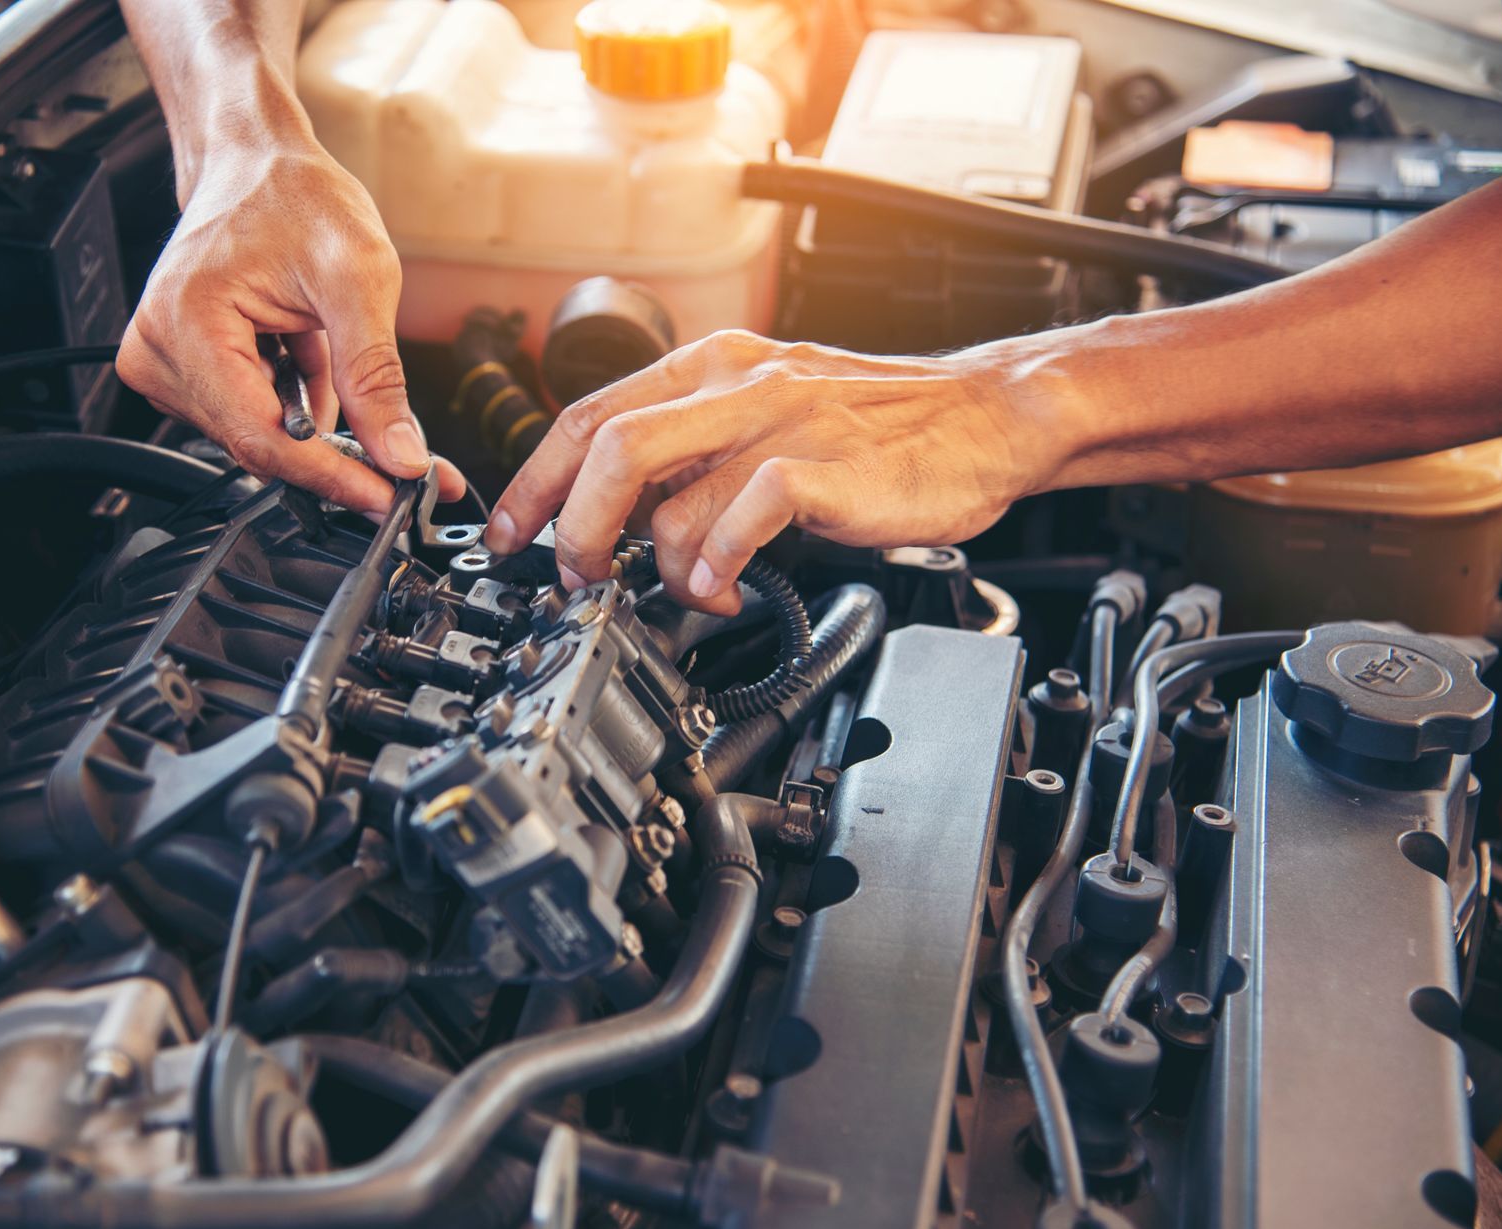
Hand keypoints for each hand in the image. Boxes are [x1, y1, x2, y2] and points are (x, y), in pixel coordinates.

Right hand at [115, 83, 462, 514]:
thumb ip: (375, 376)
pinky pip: (251, 416)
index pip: (261, 437)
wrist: (255, 162)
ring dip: (318, 427)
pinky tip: (312, 358)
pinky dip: (299, 406)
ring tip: (341, 363)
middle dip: (336, 459)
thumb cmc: (293, 196)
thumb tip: (400, 454)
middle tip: (404, 464)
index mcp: (185, 324)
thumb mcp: (357, 278)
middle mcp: (157, 353)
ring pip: (258, 437)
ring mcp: (163, 365)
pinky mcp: (183, 372)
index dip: (331, 477)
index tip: (385, 498)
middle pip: (258, 446)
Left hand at [484, 330, 1054, 611]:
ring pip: (666, 489)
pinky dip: (715, 565)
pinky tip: (728, 587)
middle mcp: (738, 384)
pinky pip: (740, 517)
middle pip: (608, 446)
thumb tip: (622, 511)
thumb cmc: (879, 426)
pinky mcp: (826, 469)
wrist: (988, 417)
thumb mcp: (770, 411)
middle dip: (571, 525)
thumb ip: (699, 448)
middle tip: (577, 576)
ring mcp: (782, 423)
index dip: (536, 479)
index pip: (590, 413)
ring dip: (654, 562)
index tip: (512, 533)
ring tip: (683, 590)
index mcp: (713, 366)